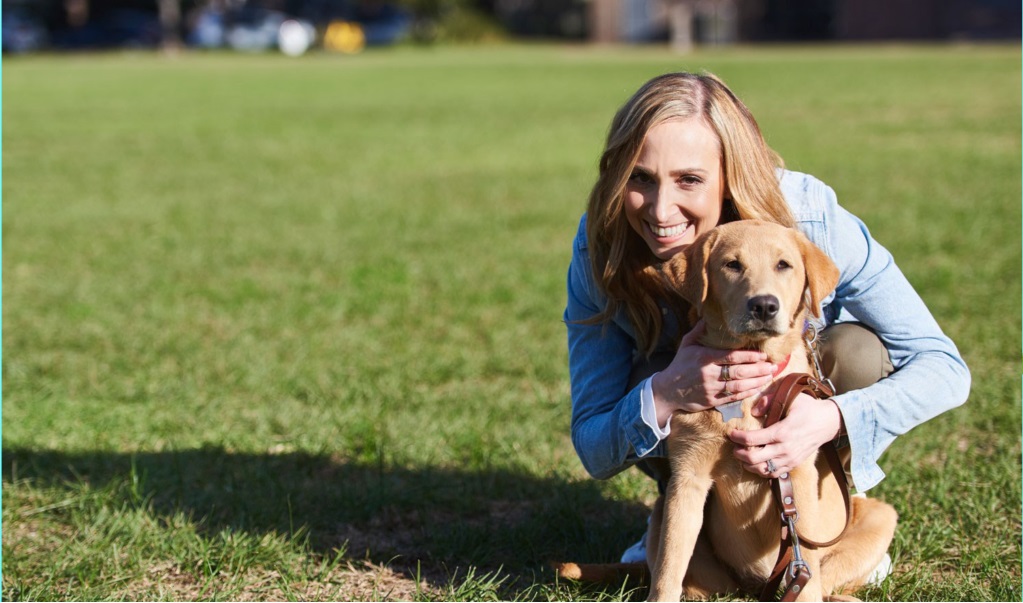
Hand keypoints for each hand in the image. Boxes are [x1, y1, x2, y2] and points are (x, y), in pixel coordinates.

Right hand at [650, 320, 777, 426]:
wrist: (667, 390)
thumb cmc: (680, 365)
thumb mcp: (686, 344)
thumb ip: (698, 330)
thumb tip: (709, 316)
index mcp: (704, 358)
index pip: (731, 356)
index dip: (750, 356)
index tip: (763, 355)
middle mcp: (708, 374)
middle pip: (739, 372)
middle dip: (758, 369)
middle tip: (772, 366)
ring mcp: (711, 389)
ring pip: (738, 386)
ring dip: (757, 381)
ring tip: (769, 376)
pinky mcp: (712, 401)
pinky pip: (733, 397)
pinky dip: (747, 393)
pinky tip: (757, 388)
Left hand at [729, 393, 842, 477]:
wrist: (828, 422)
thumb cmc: (808, 408)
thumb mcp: (790, 398)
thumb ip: (769, 401)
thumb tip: (754, 411)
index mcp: (781, 432)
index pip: (751, 440)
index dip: (737, 437)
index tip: (731, 433)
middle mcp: (784, 449)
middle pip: (753, 459)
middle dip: (738, 453)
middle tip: (734, 446)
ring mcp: (789, 459)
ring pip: (761, 469)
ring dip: (748, 464)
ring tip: (742, 455)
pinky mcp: (793, 464)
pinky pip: (772, 474)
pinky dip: (760, 470)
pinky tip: (755, 462)